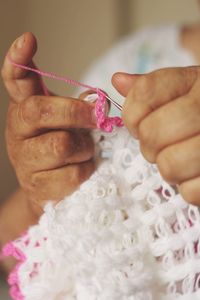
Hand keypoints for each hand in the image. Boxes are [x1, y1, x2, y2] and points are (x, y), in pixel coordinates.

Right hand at [1, 32, 96, 214]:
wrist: (49, 188)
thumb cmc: (62, 147)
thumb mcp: (67, 123)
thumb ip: (78, 106)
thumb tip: (95, 103)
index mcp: (26, 110)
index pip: (16, 81)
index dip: (18, 61)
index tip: (29, 40)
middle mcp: (19, 132)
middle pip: (42, 111)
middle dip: (76, 112)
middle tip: (97, 116)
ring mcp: (24, 161)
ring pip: (62, 146)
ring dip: (84, 148)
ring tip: (84, 151)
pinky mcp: (38, 187)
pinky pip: (73, 174)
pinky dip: (85, 170)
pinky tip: (81, 169)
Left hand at [112, 67, 199, 204]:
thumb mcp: (187, 89)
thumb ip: (152, 88)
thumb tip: (118, 80)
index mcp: (198, 80)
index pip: (144, 92)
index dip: (132, 115)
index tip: (141, 123)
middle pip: (151, 133)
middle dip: (150, 145)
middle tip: (164, 145)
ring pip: (169, 166)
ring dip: (169, 168)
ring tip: (182, 159)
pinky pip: (190, 192)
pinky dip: (189, 188)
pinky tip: (197, 173)